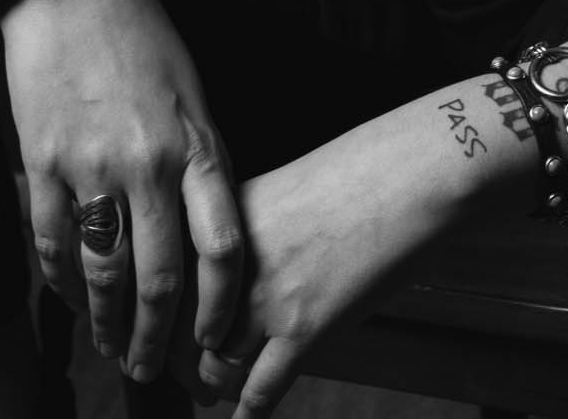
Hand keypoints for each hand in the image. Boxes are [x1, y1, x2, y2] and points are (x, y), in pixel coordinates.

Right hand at [0, 0, 244, 384]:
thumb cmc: (138, 32)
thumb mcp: (190, 88)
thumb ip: (200, 157)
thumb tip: (205, 226)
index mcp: (195, 143)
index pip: (223, 247)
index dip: (223, 306)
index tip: (218, 339)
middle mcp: (148, 162)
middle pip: (160, 277)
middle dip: (159, 337)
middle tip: (155, 369)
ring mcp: (91, 164)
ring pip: (103, 273)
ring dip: (108, 322)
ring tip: (113, 346)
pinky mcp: (42, 161)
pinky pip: (51, 242)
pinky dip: (60, 282)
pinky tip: (70, 298)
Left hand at [178, 96, 494, 415]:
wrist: (410, 173)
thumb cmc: (360, 172)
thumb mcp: (283, 191)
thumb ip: (249, 233)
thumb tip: (231, 276)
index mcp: (225, 222)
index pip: (167, 285)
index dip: (157, 318)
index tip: (158, 332)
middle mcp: (235, 262)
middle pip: (180, 332)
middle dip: (178, 362)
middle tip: (181, 376)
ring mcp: (269, 297)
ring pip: (215, 367)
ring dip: (213, 387)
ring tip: (214, 395)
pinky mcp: (306, 328)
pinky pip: (261, 390)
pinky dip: (248, 412)